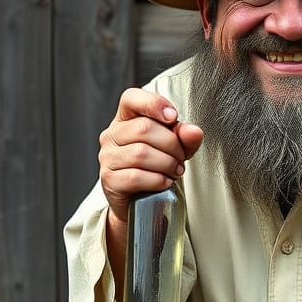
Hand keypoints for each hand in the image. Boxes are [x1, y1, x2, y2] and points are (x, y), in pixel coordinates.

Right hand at [99, 88, 203, 224]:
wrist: (139, 202)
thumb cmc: (155, 168)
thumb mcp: (174, 148)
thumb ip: (185, 137)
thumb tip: (194, 132)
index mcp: (125, 119)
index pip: (131, 98)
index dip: (154, 103)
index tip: (173, 118)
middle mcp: (112, 135)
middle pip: (144, 128)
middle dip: (171, 145)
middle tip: (181, 158)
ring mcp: (108, 158)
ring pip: (141, 153)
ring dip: (167, 163)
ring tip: (175, 171)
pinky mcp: (110, 180)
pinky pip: (136, 176)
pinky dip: (158, 180)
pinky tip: (165, 182)